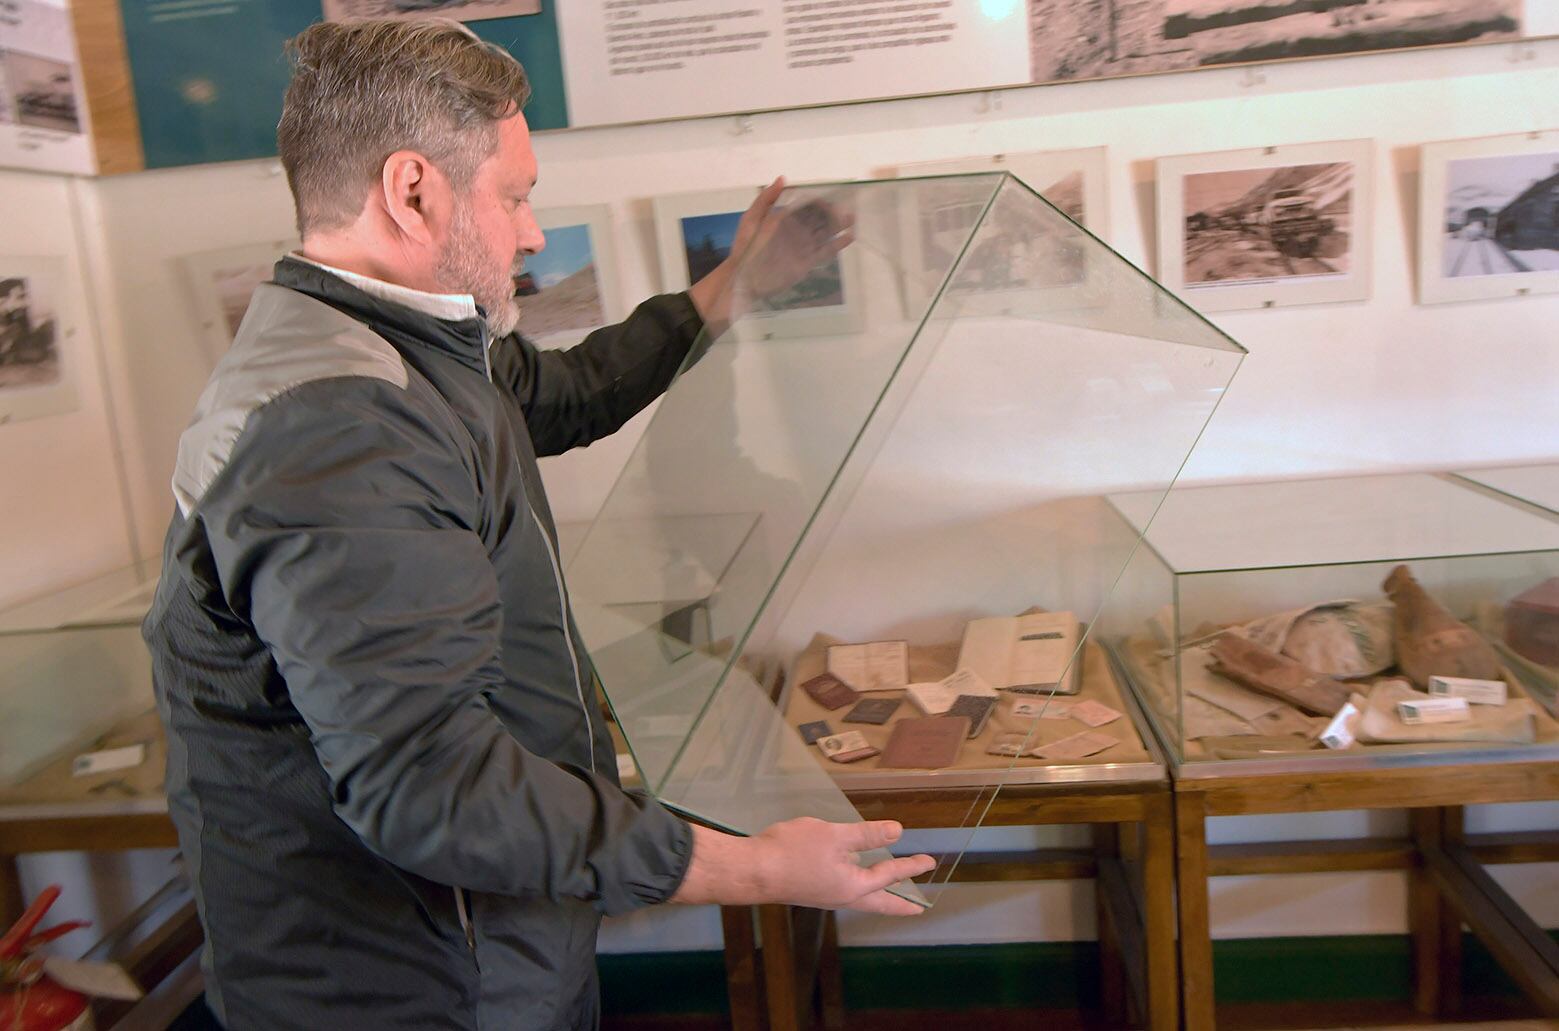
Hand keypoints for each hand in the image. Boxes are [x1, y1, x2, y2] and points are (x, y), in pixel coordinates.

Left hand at [686, 177, 854, 335]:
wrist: (743, 278)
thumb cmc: (745, 247)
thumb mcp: (752, 219)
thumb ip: (766, 199)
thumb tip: (782, 179)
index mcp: (785, 218)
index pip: (805, 206)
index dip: (817, 201)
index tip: (828, 197)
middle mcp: (797, 231)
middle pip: (819, 219)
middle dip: (833, 212)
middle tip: (845, 208)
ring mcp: (803, 247)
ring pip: (826, 233)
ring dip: (839, 226)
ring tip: (852, 218)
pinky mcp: (807, 262)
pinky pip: (825, 252)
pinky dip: (838, 245)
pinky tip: (850, 237)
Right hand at [754, 817, 933, 914]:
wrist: (753, 871)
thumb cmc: (793, 852)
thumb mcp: (834, 836)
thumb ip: (866, 835)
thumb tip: (898, 832)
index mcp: (853, 886)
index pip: (889, 875)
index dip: (910, 866)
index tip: (929, 862)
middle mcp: (843, 897)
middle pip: (879, 902)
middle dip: (900, 904)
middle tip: (918, 909)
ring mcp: (826, 895)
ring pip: (862, 897)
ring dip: (880, 895)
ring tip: (891, 893)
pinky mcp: (811, 890)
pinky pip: (846, 891)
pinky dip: (860, 887)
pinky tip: (852, 875)